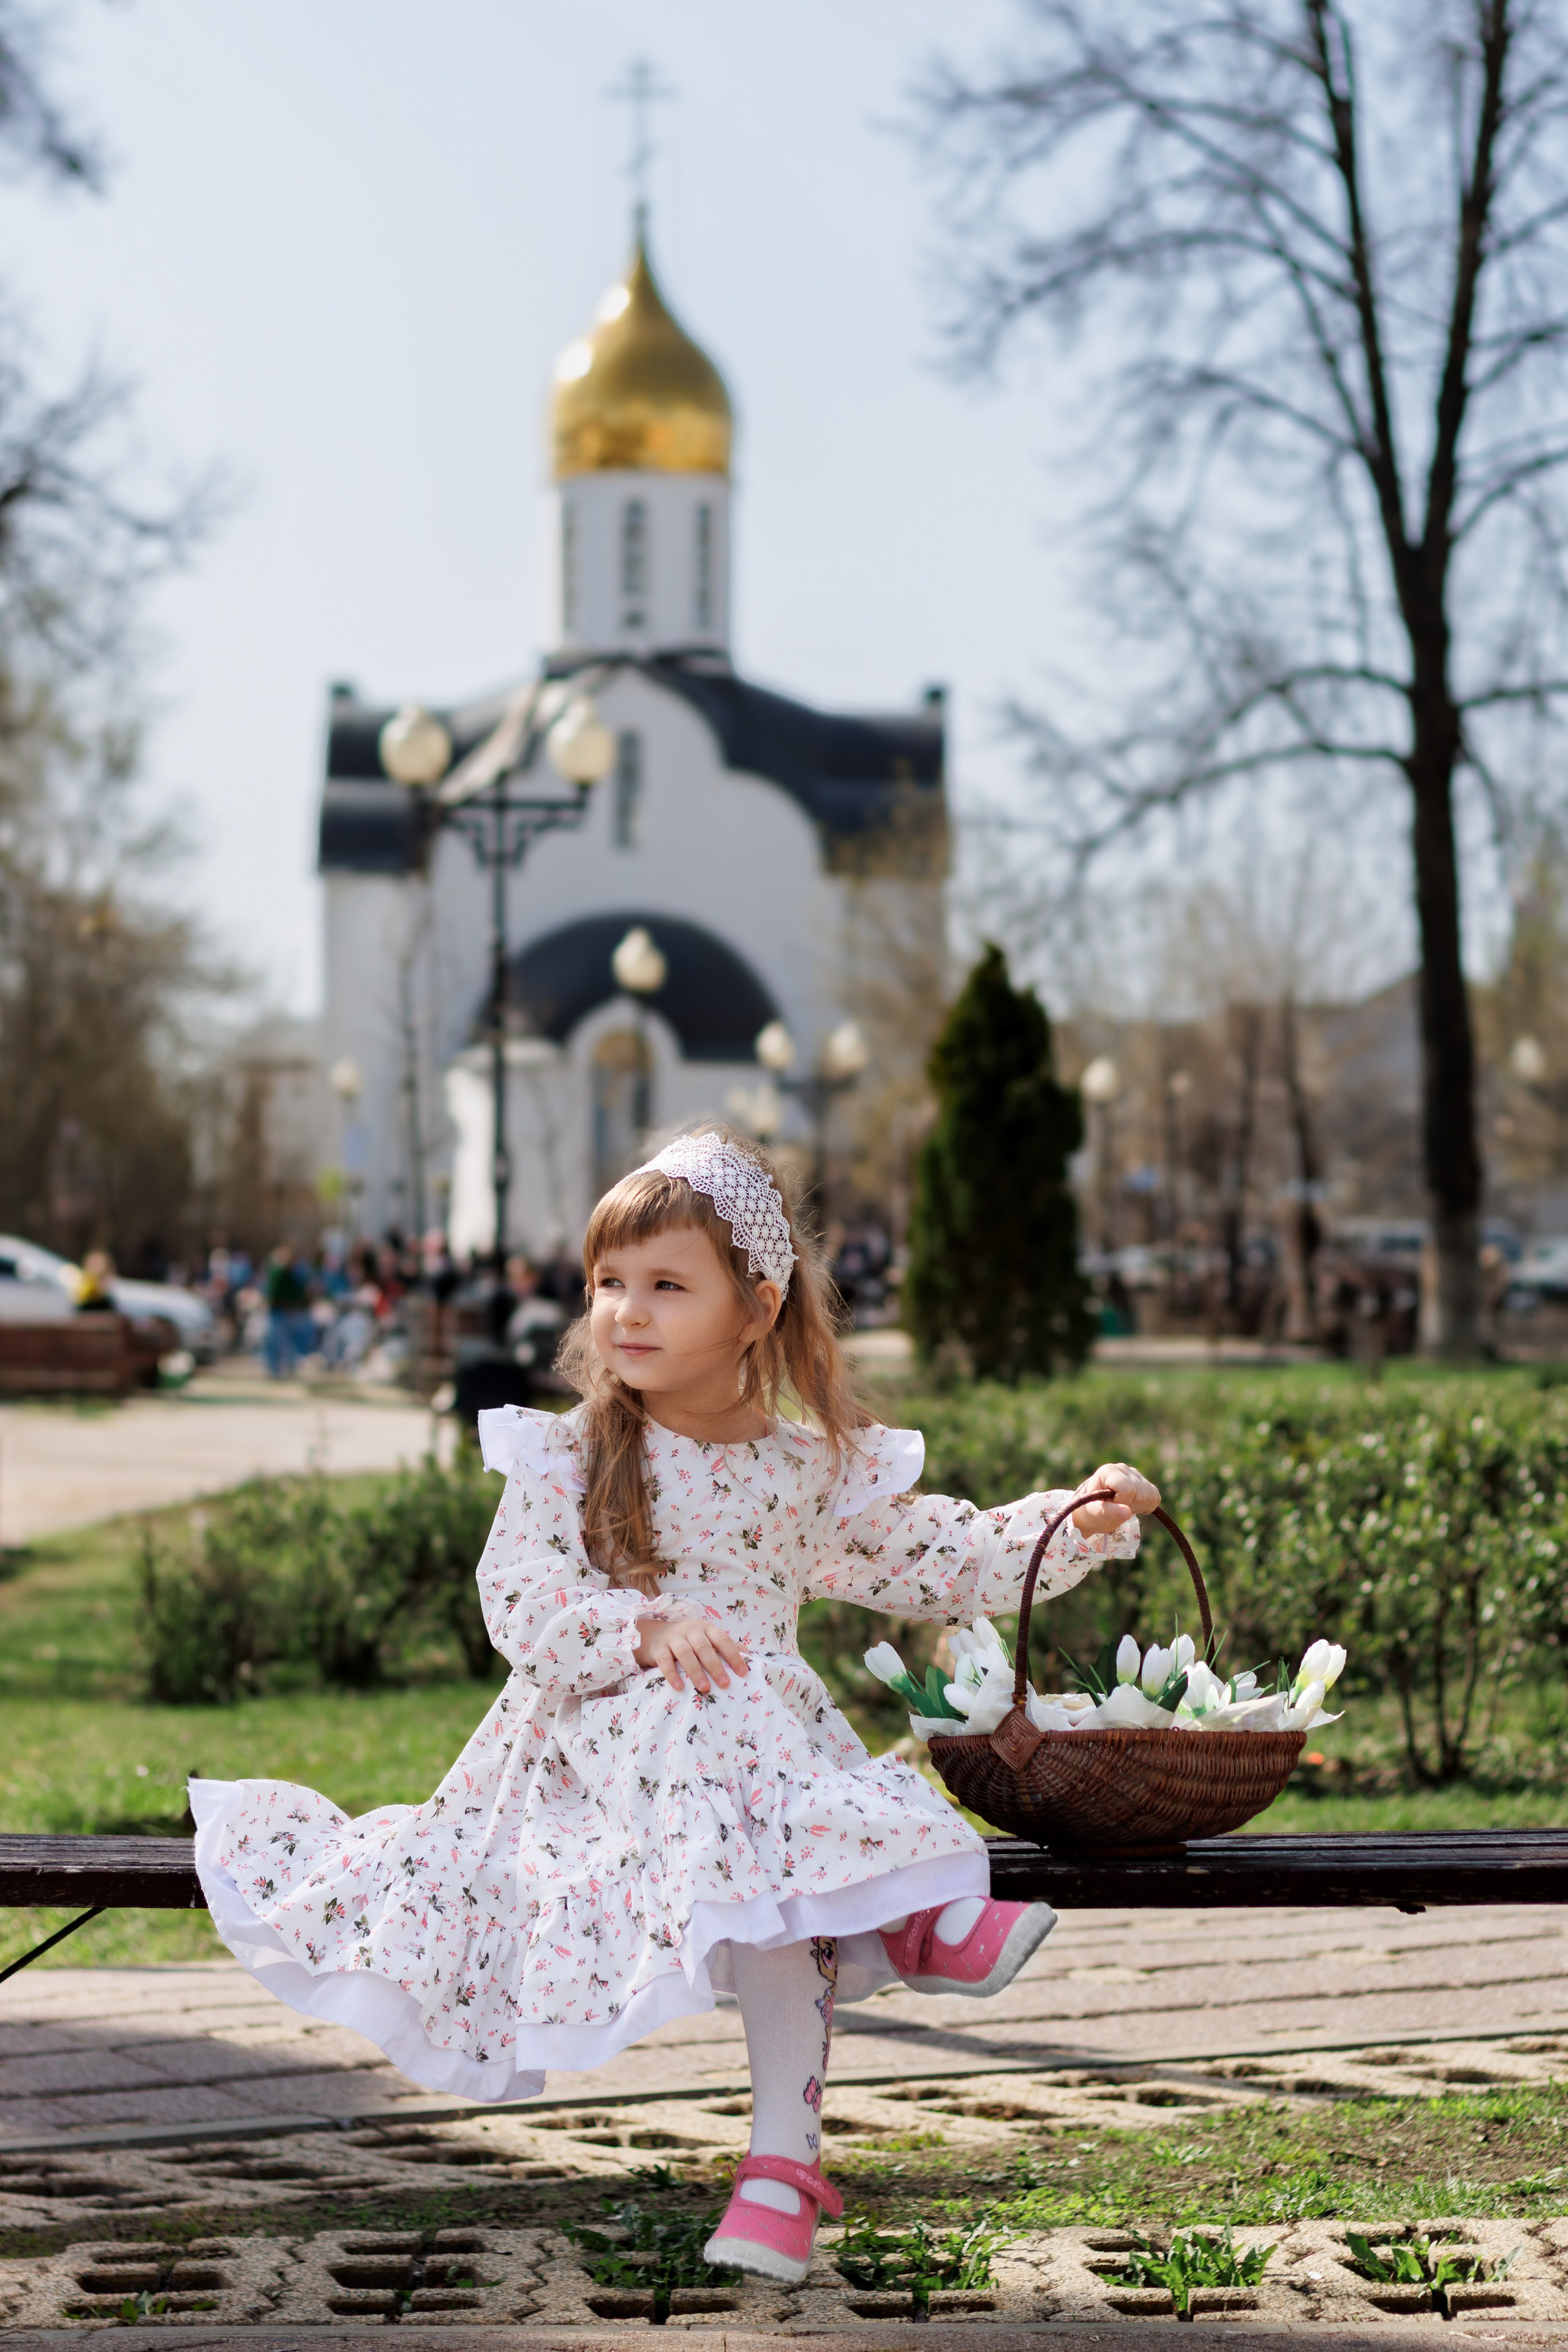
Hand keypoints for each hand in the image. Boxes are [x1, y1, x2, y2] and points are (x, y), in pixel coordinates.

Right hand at [635, 1615, 749, 1693]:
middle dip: (716, 1666)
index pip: (723, 1639)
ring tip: (704, 1688)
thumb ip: (726, 1645)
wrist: (654, 1634)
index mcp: (706, 1628)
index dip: (734, 1655)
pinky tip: (679, 1687)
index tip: (743, 1672)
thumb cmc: (687, 1639)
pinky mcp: (659, 1649)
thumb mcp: (706, 1637)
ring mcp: (673, 1638)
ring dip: (696, 1672)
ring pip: (686, 1654)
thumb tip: (749, 1656)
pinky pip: (665, 1661)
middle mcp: (690, 1630)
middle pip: (704, 1647)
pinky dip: (672, 1674)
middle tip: (725, 1684)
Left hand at [1072, 1462, 1159, 1535]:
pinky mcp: (1144, 1482)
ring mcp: (1135, 1474)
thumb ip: (1109, 1512)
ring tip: (1123, 1507)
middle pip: (1141, 1494)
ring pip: (1150, 1495)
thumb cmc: (1091, 1512)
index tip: (1109, 1505)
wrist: (1095, 1513)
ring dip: (1138, 1507)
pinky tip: (1132, 1506)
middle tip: (1115, 1508)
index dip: (1121, 1502)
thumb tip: (1127, 1513)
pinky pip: (1156, 1497)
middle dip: (1130, 1506)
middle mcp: (1123, 1468)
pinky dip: (1147, 1507)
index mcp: (1108, 1471)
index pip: (1128, 1489)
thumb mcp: (1095, 1514)